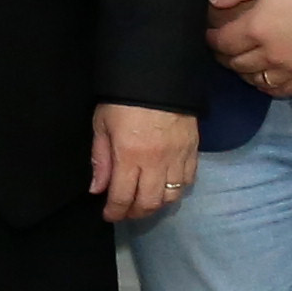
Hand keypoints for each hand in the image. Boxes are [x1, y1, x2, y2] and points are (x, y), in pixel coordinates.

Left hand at [92, 104, 196, 225]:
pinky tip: (165, 186)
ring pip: (171, 196)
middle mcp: (156, 162)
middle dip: (134, 213)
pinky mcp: (193, 150)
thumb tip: (98, 190)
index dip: (115, 212)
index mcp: (129, 155)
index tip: (108, 215)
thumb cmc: (122, 100)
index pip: (122, 197)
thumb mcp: (102, 126)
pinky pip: (188, 181)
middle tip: (125, 211)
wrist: (158, 76)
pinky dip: (176, 190)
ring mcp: (178, 157)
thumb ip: (101, 160)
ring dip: (156, 204)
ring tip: (144, 201)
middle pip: (149, 203)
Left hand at [205, 0, 291, 99]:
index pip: (222, 42)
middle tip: (222, 45)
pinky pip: (278, 90)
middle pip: (235, 63)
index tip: (209, 33)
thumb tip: (213, 1)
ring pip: (254, 79)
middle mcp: (271, 54)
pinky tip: (264, 74)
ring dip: (242, 70)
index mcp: (258, 27)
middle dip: (223, 54)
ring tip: (241, 58)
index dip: (211, 38)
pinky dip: (265, 84)